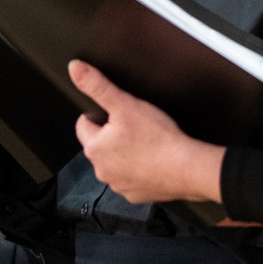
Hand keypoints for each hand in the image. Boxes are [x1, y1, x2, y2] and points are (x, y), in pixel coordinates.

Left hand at [68, 61, 223, 204]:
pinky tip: (153, 160)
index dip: (100, 115)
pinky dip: (140, 170)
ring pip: (116, 163)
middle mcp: (102, 170)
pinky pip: (132, 179)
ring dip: (125, 153)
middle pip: (100, 145)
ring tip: (145, 142)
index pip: (84, 125)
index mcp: (95, 148)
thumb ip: (98, 85)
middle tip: (135, 126)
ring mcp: (119, 185)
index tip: (117, 113)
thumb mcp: (125, 103)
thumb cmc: (158, 138)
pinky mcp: (136, 195)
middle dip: (112, 135)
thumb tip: (75, 69)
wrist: (187, 168)